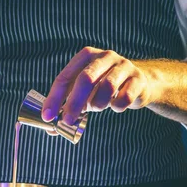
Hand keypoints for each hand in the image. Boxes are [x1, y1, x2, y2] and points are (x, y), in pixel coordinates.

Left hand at [41, 46, 156, 126]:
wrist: (139, 83)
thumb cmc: (103, 88)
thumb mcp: (83, 94)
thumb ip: (67, 108)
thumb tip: (51, 129)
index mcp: (86, 56)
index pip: (64, 77)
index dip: (54, 98)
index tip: (47, 117)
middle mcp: (104, 56)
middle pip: (85, 79)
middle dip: (74, 103)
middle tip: (67, 121)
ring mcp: (124, 66)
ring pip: (107, 86)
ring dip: (98, 104)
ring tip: (97, 107)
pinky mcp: (138, 79)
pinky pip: (125, 97)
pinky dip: (117, 107)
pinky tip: (115, 106)